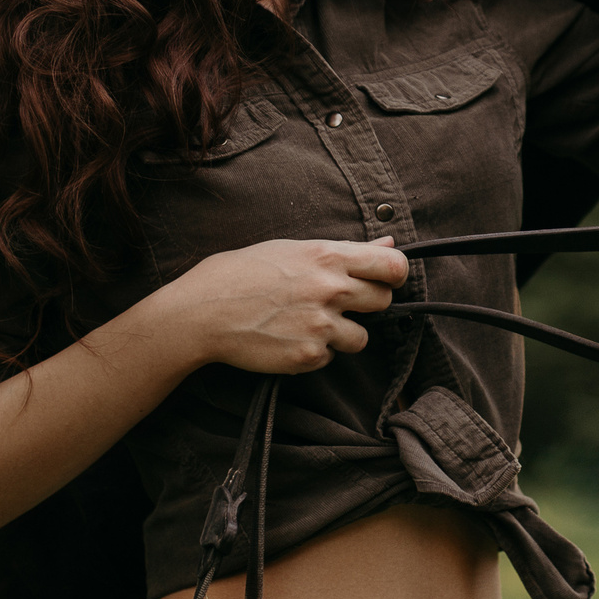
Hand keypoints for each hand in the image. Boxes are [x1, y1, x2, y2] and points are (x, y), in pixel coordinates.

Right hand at [164, 236, 408, 375]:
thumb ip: (344, 249)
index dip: (394, 274)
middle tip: (338, 304)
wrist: (203, 312)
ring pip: (361, 337)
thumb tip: (388, 241)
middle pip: (384, 301)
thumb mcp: (292, 248)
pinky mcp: (309, 356)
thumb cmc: (242, 273)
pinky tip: (289, 338)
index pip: (394, 266)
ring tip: (306, 323)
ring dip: (341, 334)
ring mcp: (321, 325)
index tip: (385, 280)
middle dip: (367, 304)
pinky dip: (315, 352)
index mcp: (328, 256)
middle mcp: (331, 289)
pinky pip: (330, 358)